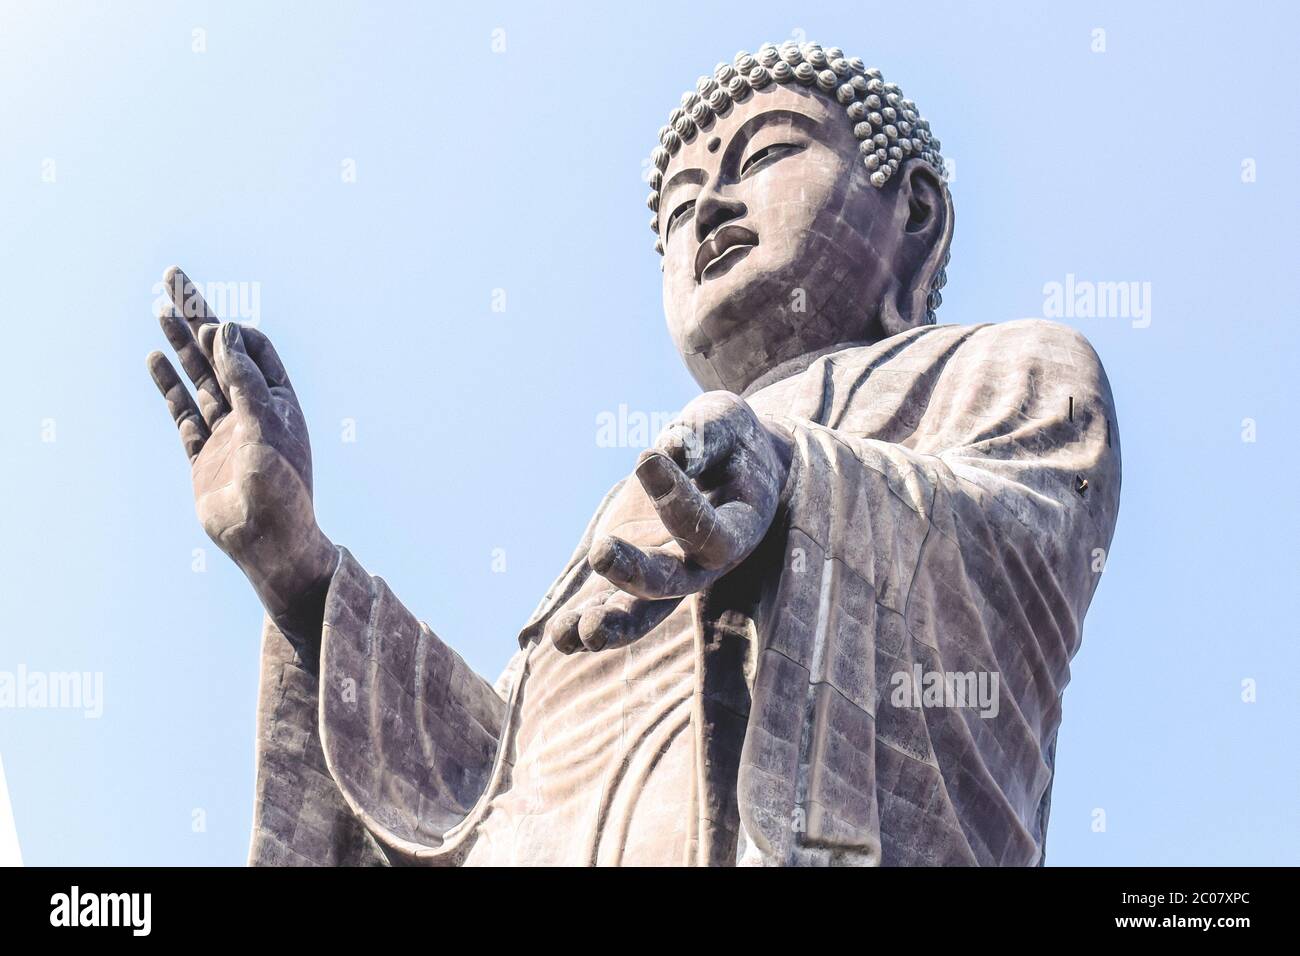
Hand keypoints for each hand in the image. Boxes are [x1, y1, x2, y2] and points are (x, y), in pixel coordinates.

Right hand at [146, 267, 335, 636]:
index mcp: (280, 403)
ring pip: (197, 378)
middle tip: (173, 278)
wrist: (266, 543)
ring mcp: (225, 431)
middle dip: (198, 317)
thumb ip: (244, 379)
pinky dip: (168, 384)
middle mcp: (253, 412)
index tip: (214, 323)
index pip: (255, 351)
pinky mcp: (202, 453)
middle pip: (220, 355)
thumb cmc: (279, 487)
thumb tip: (225, 332)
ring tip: (159, 307)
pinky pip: (182, 411)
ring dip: (179, 344)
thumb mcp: (266, 426)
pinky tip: (155, 358)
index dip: (233, 333)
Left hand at [584, 390, 789, 615]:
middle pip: (671, 585)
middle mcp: (702, 563)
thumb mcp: (726, 422)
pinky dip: (586, 624)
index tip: (647, 459)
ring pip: (640, 613)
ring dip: (607, 625)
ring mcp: (666, 573)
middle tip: (600, 552)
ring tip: (569, 633)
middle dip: (634, 574)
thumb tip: (671, 448)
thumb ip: (704, 437)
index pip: (710, 532)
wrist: (732, 466)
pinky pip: (611, 606)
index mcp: (737, 529)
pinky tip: (558, 635)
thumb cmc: (732, 441)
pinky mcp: (633, 572)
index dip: (679, 502)